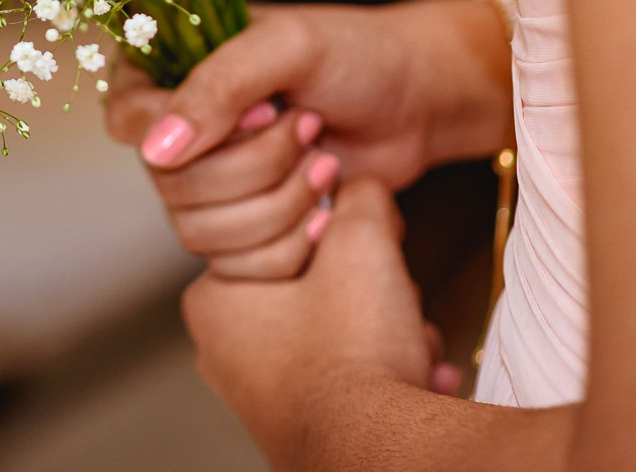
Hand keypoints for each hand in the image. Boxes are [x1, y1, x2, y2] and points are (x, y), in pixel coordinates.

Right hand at [105, 0, 509, 277]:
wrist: (417, 102)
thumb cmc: (357, 55)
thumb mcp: (289, 48)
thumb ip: (218, 87)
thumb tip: (155, 150)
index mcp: (165, 70)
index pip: (128, 119)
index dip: (193, 130)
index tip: (263, 110)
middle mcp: (174, 130)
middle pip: (171, 186)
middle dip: (257, 166)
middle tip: (309, 128)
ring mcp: (206, 185)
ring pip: (200, 233)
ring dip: (279, 204)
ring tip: (324, 162)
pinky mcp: (242, 230)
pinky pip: (235, 267)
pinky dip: (289, 245)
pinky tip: (324, 210)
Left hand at [182, 179, 464, 467]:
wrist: (378, 452)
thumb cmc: (352, 353)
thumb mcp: (361, 243)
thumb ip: (361, 197)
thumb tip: (363, 189)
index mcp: (214, 302)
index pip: (279, 236)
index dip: (336, 233)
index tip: (368, 242)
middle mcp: (227, 355)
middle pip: (316, 289)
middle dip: (373, 292)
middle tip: (395, 298)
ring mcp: (264, 398)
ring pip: (342, 336)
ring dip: (390, 333)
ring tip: (410, 344)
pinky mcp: (304, 430)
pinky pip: (354, 381)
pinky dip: (391, 374)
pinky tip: (420, 375)